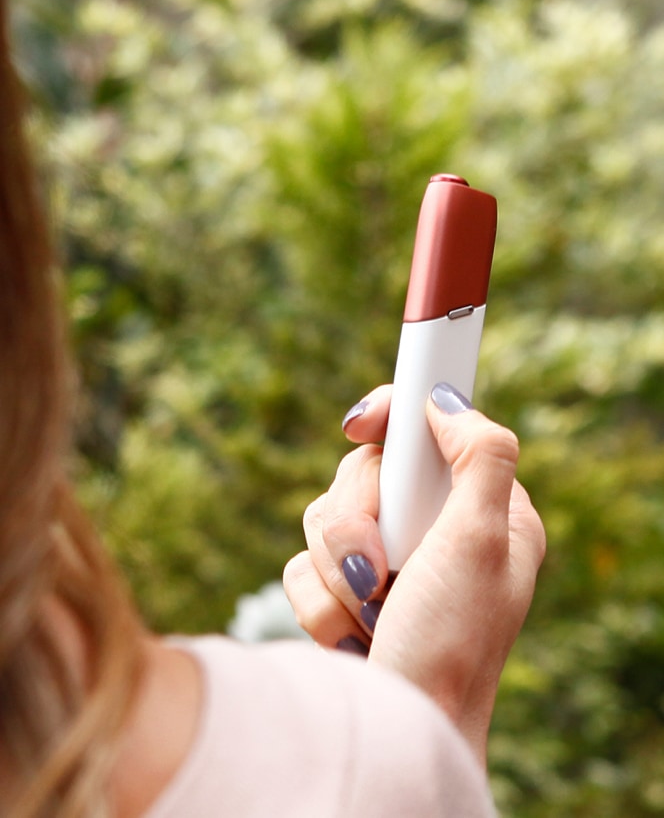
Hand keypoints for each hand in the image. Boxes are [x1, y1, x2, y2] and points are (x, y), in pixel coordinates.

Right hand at [283, 384, 545, 764]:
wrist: (408, 726)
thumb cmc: (454, 646)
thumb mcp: (483, 543)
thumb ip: (480, 458)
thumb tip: (445, 402)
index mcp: (478, 507)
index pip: (426, 428)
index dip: (389, 415)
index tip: (359, 425)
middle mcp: (430, 526)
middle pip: (362, 471)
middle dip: (358, 522)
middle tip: (381, 567)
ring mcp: (383, 558)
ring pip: (323, 517)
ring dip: (340, 572)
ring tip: (374, 612)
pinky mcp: (342, 589)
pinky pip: (299, 565)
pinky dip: (321, 605)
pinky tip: (356, 635)